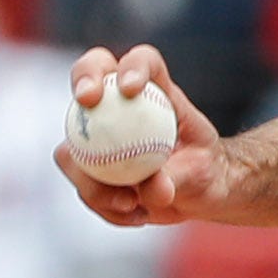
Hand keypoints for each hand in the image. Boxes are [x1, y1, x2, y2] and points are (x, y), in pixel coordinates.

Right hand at [56, 46, 233, 227]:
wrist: (197, 193)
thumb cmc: (204, 169)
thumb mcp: (202, 173)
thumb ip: (176, 177)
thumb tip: (152, 186)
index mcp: (154, 90)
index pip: (143, 62)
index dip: (132, 65)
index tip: (131, 88)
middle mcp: (116, 103)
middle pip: (88, 74)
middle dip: (83, 78)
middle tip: (88, 100)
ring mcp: (95, 132)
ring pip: (73, 141)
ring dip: (93, 176)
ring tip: (132, 203)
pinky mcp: (86, 165)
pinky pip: (83, 186)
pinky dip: (107, 206)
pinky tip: (136, 215)